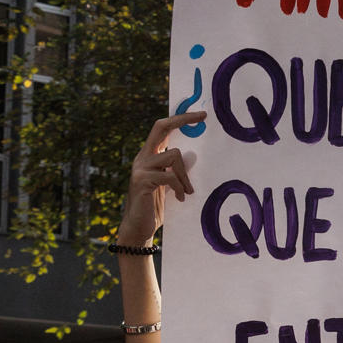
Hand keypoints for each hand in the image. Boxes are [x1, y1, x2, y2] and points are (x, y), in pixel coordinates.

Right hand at [122, 112, 202, 244]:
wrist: (139, 227)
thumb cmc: (155, 205)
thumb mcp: (168, 184)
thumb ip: (176, 170)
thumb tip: (193, 157)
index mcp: (149, 156)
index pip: (161, 129)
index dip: (179, 119)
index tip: (201, 115)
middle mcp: (142, 158)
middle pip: (160, 127)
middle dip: (182, 119)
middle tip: (203, 117)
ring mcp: (140, 168)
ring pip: (173, 155)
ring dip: (185, 175)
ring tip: (187, 191)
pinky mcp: (142, 181)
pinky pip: (170, 176)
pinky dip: (180, 187)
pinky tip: (180, 198)